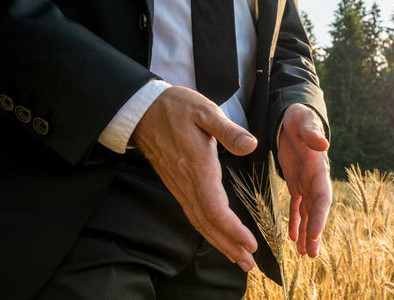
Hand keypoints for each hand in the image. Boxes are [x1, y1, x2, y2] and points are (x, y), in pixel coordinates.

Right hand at [132, 86, 257, 270]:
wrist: (143, 109)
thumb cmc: (176, 108)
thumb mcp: (205, 111)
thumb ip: (228, 130)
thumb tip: (250, 145)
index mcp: (197, 168)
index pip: (215, 209)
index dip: (232, 230)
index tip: (250, 244)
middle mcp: (187, 183)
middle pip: (208, 223)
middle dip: (229, 245)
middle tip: (248, 263)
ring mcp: (180, 186)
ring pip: (199, 222)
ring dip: (219, 242)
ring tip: (238, 258)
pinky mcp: (177, 185)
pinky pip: (193, 214)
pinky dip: (208, 230)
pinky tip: (219, 237)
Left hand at [277, 103, 331, 257]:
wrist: (295, 116)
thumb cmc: (300, 117)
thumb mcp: (304, 121)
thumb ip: (312, 132)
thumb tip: (324, 143)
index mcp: (319, 168)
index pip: (322, 197)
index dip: (320, 216)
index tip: (315, 233)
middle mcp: (316, 179)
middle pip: (317, 211)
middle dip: (315, 233)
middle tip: (312, 254)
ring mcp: (307, 183)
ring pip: (308, 213)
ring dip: (306, 233)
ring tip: (303, 253)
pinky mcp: (297, 183)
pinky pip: (297, 206)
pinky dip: (296, 222)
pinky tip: (292, 239)